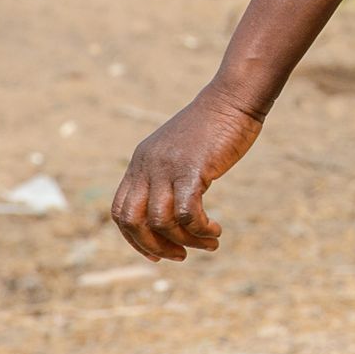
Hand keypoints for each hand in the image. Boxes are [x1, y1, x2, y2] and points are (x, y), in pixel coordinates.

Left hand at [110, 84, 262, 261]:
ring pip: (163, 221)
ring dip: (185, 241)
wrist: (233, 98)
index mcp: (141, 161)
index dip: (134, 238)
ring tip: (209, 244)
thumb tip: (170, 207)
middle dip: (154, 246)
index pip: (121, 211)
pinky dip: (201, 229)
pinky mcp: (192, 168)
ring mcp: (168, 166)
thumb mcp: (179, 150)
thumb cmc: (214, 125)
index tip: (156, 253)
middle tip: (180, 255)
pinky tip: (216, 230)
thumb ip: (168, 174)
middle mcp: (148, 165)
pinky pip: (189, 213)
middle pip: (134, 221)